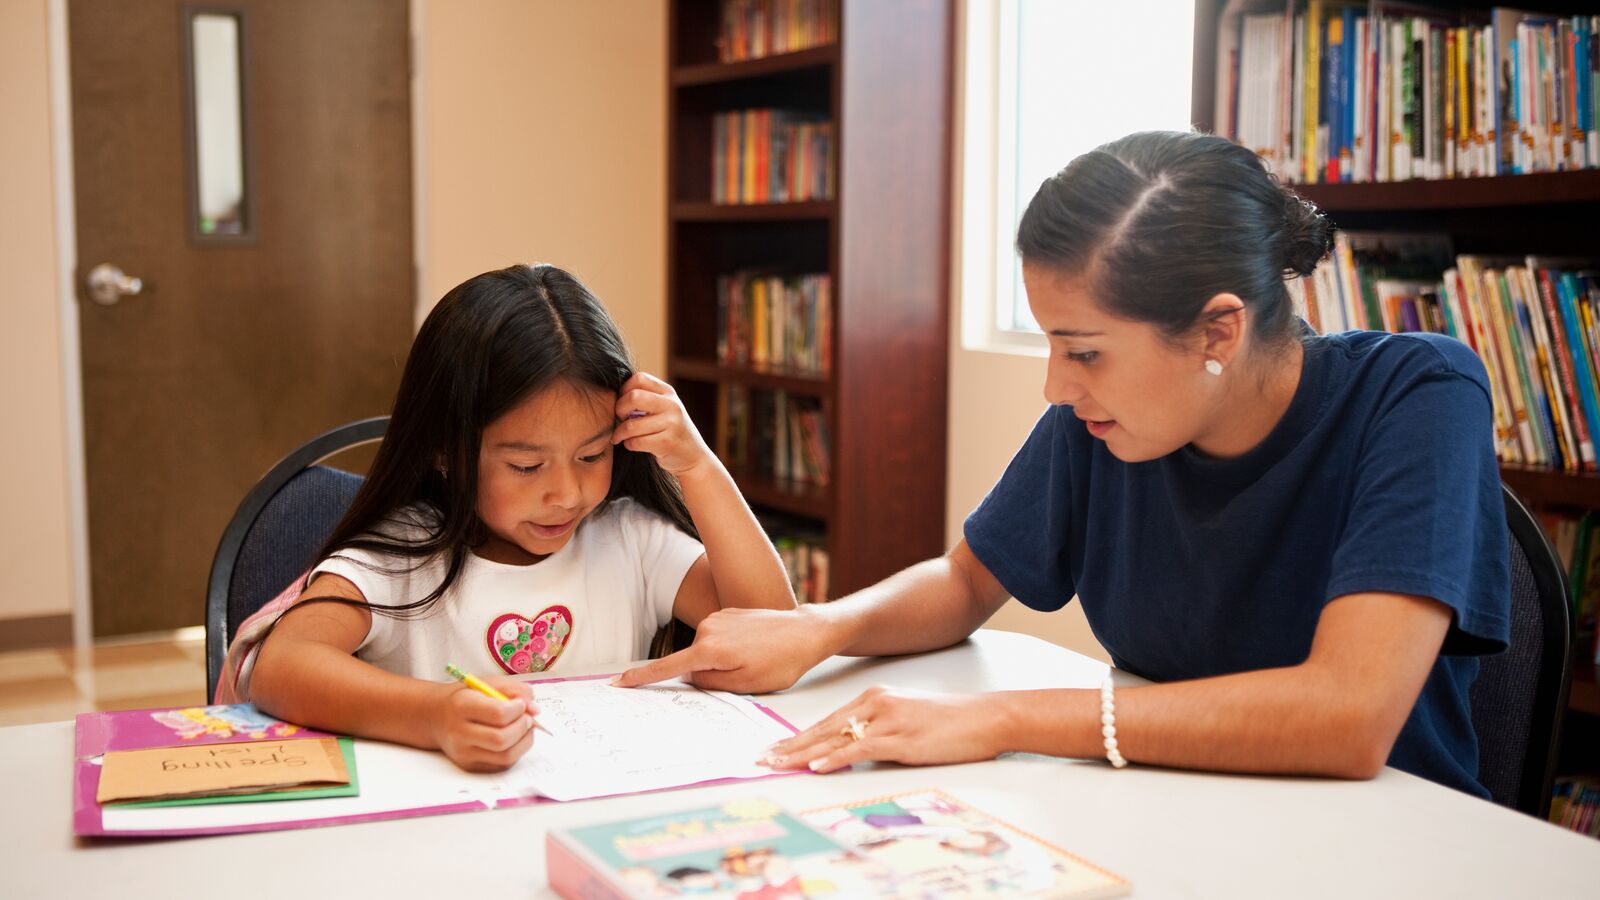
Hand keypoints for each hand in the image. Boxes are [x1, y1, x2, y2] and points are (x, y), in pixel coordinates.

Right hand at [430, 676, 539, 771]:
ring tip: (525, 729)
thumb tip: (535, 710)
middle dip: (523, 727)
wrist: (438, 717)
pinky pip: (502, 765)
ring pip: (505, 756)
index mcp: (461, 706)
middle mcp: (459, 733)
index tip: (521, 704)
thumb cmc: (468, 697)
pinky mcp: (470, 766)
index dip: (518, 709)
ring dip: (524, 742)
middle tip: (527, 718)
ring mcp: (464, 753)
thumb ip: (515, 690)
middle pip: (501, 739)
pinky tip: (515, 739)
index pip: (498, 714)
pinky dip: (516, 752)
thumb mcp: (488, 683)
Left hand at [612, 372, 713, 476]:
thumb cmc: (671, 432)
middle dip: (619, 409)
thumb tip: (615, 396)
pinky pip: (636, 442)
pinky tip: (632, 445)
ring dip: (619, 433)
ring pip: (631, 425)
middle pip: (633, 397)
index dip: (624, 390)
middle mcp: (672, 404)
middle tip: (619, 419)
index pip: (639, 378)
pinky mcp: (667, 442)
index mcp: (669, 392)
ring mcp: (672, 423)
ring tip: (619, 437)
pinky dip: (628, 444)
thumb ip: (647, 399)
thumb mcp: (665, 409)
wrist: (694, 457)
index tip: (624, 404)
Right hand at [612, 606, 834, 693]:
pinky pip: (718, 640)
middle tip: (747, 674)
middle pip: (693, 663)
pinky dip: (730, 650)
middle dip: (710, 675)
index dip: (642, 677)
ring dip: (723, 662)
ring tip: (756, 660)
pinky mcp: (728, 614)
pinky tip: (755, 648)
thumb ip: (711, 683)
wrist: (807, 632)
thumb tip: (690, 677)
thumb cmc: (782, 662)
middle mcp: (709, 629)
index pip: (668, 667)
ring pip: (707, 652)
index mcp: (710, 649)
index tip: (618, 682)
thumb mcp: (746, 684)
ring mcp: (718, 619)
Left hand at [760, 686, 1007, 772]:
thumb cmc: (949, 722)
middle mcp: (874, 704)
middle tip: (761, 758)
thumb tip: (851, 750)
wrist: (984, 717)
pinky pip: (860, 749)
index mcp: (873, 698)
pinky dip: (835, 759)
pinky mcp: (901, 737)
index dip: (797, 737)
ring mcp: (887, 719)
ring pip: (835, 739)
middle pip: (823, 729)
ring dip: (802, 754)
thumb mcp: (905, 719)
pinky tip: (817, 766)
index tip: (774, 748)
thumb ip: (877, 730)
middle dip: (790, 746)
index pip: (826, 721)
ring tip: (777, 764)